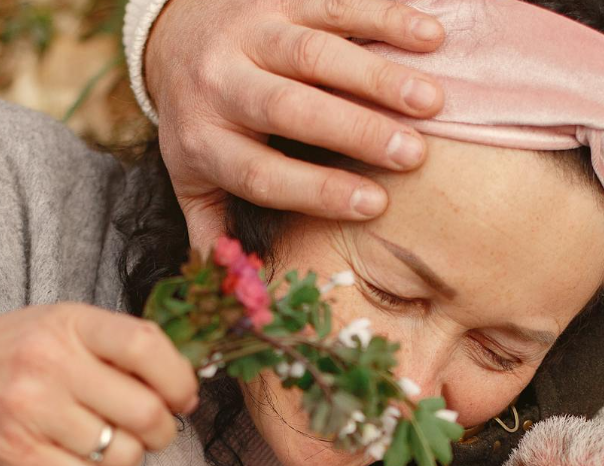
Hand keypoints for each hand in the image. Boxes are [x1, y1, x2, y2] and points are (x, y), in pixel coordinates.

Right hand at [0, 304, 199, 465]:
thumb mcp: (50, 327)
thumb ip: (110, 346)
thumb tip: (182, 383)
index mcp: (66, 322)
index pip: (149, 346)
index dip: (180, 380)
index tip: (181, 397)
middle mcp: (49, 363)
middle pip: (147, 411)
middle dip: (163, 431)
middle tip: (151, 432)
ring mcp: (32, 412)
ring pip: (125, 454)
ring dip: (129, 459)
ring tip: (107, 446)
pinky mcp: (19, 457)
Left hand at [144, 0, 446, 246]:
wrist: (171, 36)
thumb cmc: (202, 123)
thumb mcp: (193, 179)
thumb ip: (215, 232)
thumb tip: (241, 297)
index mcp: (204, 141)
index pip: (260, 172)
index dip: (316, 189)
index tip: (374, 204)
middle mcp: (220, 83)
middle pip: (288, 108)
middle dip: (353, 130)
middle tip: (413, 154)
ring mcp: (249, 33)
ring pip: (313, 52)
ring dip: (377, 74)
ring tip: (432, 101)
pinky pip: (332, 2)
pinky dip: (385, 14)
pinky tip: (430, 35)